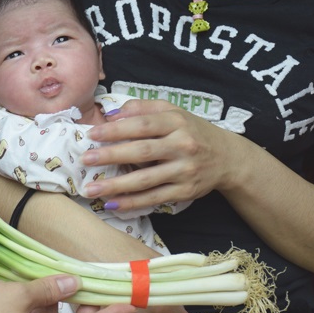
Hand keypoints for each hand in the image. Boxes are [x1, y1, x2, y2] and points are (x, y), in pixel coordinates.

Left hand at [82, 99, 239, 210]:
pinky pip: (154, 198)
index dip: (116, 130)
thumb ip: (142, 108)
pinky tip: (112, 204)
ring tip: (91, 189)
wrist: (228, 158)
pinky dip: (132, 203)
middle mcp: (182, 146)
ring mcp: (185, 171)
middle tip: (85, 160)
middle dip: (111, 156)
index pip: (142, 125)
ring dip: (116, 186)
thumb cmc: (191, 131)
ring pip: (146, 179)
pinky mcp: (185, 192)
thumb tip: (111, 114)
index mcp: (177, 122)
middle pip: (142, 152)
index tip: (92, 135)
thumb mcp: (172, 112)